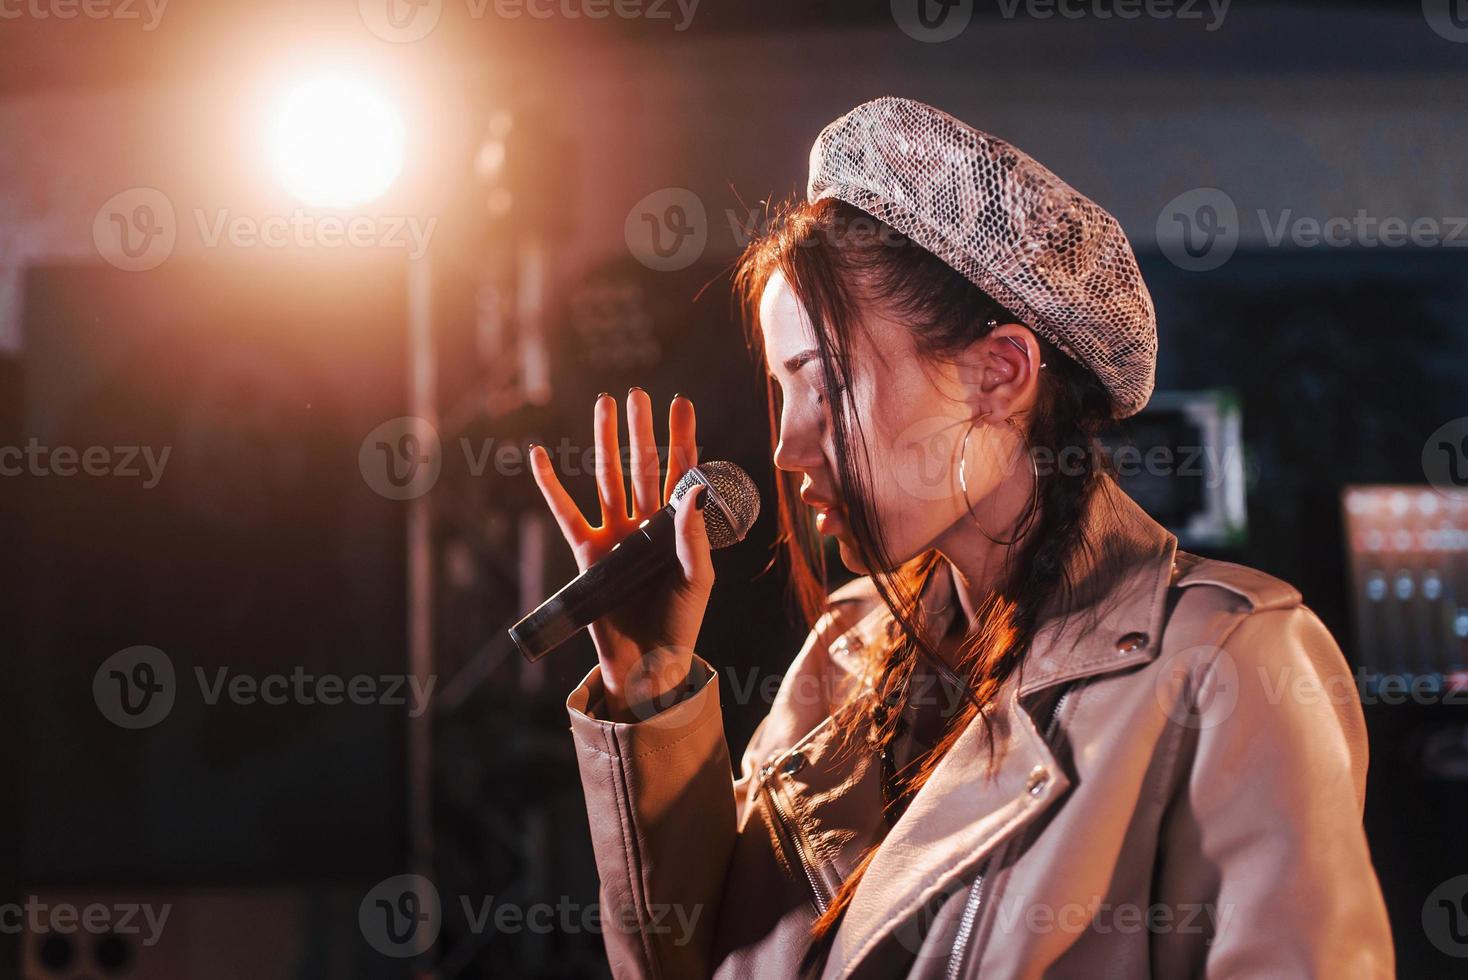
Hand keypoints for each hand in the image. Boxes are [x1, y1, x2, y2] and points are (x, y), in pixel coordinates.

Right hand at [529, 390, 712, 720]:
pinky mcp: (587, 554)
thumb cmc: (680, 623)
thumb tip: (693, 493)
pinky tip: (541, 456)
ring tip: (603, 405)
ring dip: (605, 443)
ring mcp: (615, 536)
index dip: (681, 438)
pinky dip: (551, 486)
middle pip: (642, 466)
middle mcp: (644, 524)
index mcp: (677, 527)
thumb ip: (695, 538)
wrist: (648, 664)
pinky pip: (566, 513)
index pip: (681, 473)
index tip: (681, 403)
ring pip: (607, 479)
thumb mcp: (697, 580)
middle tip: (636, 393)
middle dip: (640, 430)